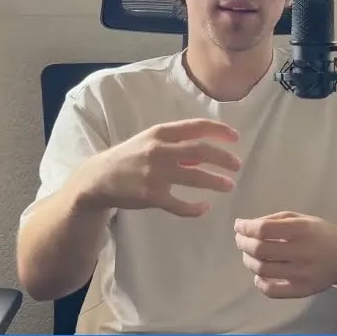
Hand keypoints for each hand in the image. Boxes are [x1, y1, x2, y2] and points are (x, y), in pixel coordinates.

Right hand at [78, 118, 241, 216]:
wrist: (99, 178)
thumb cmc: (129, 158)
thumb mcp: (149, 142)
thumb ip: (176, 146)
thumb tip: (205, 155)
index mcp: (160, 133)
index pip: (196, 127)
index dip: (219, 131)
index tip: (236, 138)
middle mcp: (159, 150)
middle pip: (201, 151)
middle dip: (224, 158)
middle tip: (237, 166)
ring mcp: (156, 173)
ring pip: (195, 176)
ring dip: (216, 181)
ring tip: (229, 185)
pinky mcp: (152, 196)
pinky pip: (180, 204)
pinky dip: (195, 208)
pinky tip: (204, 208)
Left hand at [233, 212, 336, 297]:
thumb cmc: (318, 234)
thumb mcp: (299, 218)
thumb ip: (273, 220)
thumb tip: (244, 226)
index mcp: (302, 229)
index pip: (265, 230)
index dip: (246, 228)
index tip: (239, 226)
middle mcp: (302, 251)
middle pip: (260, 250)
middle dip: (243, 243)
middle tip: (241, 240)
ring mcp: (302, 273)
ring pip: (263, 270)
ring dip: (248, 261)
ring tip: (249, 255)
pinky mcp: (302, 290)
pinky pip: (272, 291)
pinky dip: (259, 283)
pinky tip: (260, 275)